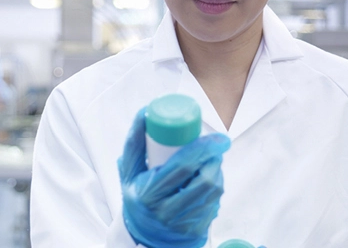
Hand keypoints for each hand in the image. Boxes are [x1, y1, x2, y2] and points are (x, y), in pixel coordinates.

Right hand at [118, 107, 229, 247]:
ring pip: (212, 190)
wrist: (145, 236)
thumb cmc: (138, 197)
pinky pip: (215, 202)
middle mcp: (166, 211)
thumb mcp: (128, 171)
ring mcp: (184, 222)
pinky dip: (216, 186)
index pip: (182, 166)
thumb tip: (145, 111)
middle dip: (214, 157)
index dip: (203, 148)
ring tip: (212, 159)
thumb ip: (134, 142)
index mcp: (148, 193)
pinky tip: (210, 179)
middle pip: (203, 179)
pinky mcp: (197, 230)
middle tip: (218, 144)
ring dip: (217, 170)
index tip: (215, 137)